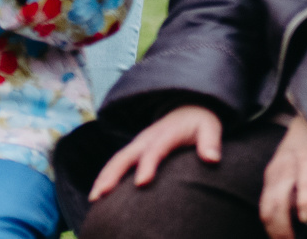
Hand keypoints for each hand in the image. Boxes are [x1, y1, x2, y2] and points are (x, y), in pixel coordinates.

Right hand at [89, 103, 221, 200]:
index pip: (156, 149)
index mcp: (167, 133)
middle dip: (113, 174)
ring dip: (104, 177)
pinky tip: (98, 194)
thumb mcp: (210, 127)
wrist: (187, 107)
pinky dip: (105, 176)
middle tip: (102, 194)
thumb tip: (212, 159)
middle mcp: (148, 138)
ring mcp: (138, 143)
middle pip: (127, 155)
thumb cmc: (199, 122)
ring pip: (117, 160)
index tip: (141, 183)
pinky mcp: (135, 150)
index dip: (148, 165)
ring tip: (94, 198)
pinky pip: (117, 163)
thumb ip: (210, 142)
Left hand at [259, 112, 306, 238]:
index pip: (265, 211)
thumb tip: (294, 219)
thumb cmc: (304, 148)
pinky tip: (306, 217)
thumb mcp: (290, 170)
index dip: (272, 232)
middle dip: (278, 234)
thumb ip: (288, 190)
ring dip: (286, 226)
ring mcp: (291, 167)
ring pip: (282, 201)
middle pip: (270, 211)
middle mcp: (277, 173)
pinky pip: (304, 183)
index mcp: (272, 178)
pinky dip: (304, 202)